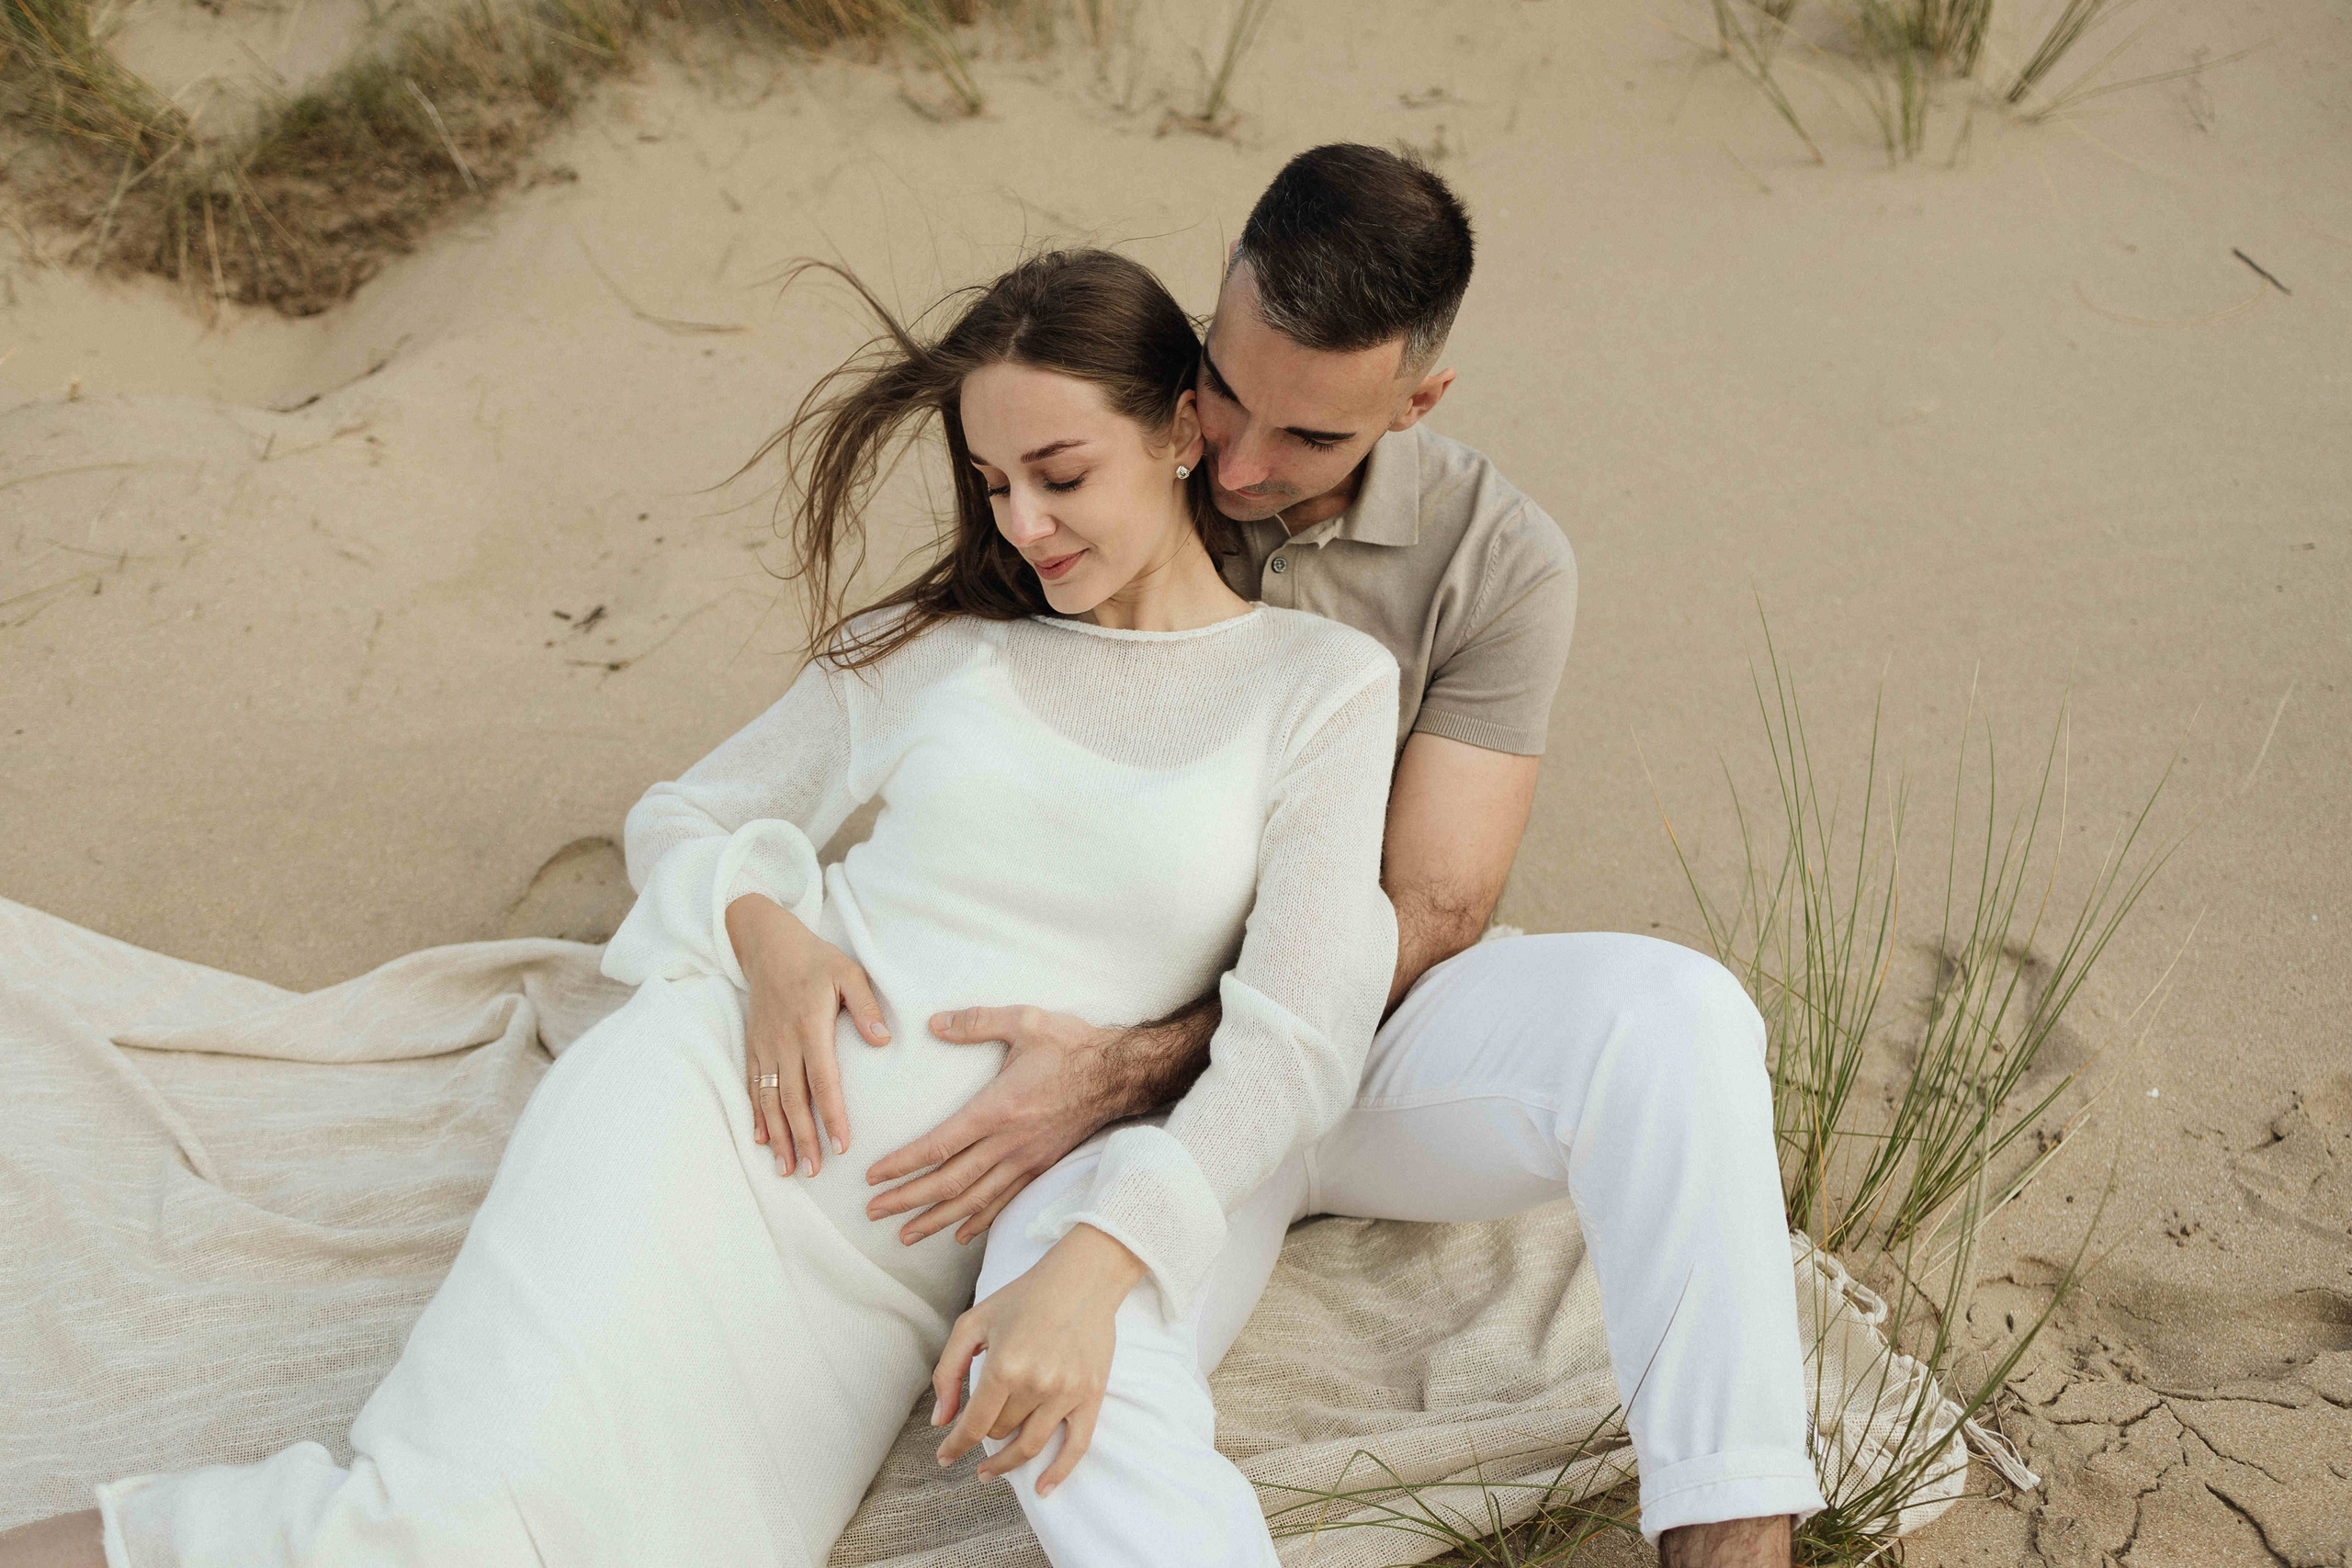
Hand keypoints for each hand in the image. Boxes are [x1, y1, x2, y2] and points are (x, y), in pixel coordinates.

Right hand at [725, 893, 889, 1177]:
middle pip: (792, 1099)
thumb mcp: (849, 972)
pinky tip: (762, 1140)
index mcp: (810, 1026)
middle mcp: (783, 1042)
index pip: (823, 1080)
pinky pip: (752, 1086)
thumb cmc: (815, 959)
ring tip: (786, 1167)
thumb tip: (883, 1041)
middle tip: (812, 1172)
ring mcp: (764, 1046)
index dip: (831, 1115)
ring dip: (777, 1136)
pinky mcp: (752, 1046)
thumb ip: (867, 1006)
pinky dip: (756, 1115)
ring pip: (769, 1099)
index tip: (841, 1146)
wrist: (767, 943)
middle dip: (802, 1138)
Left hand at [864, 1005, 1120, 1245]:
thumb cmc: (1071, 1045)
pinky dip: (979, 1220)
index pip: (939, 1145)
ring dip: (936, 1219)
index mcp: (998, 1108)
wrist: (1120, 1073)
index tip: (873, 1177)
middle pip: (949, 1182)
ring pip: (974, 1200)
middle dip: (908, 1200)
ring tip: (905, 1235)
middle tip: (873, 1212)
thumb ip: (976, 1021)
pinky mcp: (1042, 1166)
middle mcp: (1009, 1142)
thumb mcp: (1024, 1021)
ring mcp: (1027, 1159)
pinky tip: (960, 1233)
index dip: (903, 1164)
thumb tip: (934, 1023)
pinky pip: (1005, 1201)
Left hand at [930, 1223, 1145, 1495]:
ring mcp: (1066, 1392)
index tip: (944, 1457)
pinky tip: (1042, 1488)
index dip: (955, 1445)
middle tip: (976, 1433)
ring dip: (1006, 1463)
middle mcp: (1036, 1384)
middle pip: (1000, 1431)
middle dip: (984, 1434)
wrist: (1082, 1278)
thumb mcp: (973, 1323)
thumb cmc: (1023, 1296)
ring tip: (991, 1470)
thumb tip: (940, 1420)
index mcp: (1003, 1365)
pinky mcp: (1091, 1395)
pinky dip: (1058, 1472)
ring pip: (1029, 1445)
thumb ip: (948, 1371)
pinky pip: (1076, 1446)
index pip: (974, 1424)